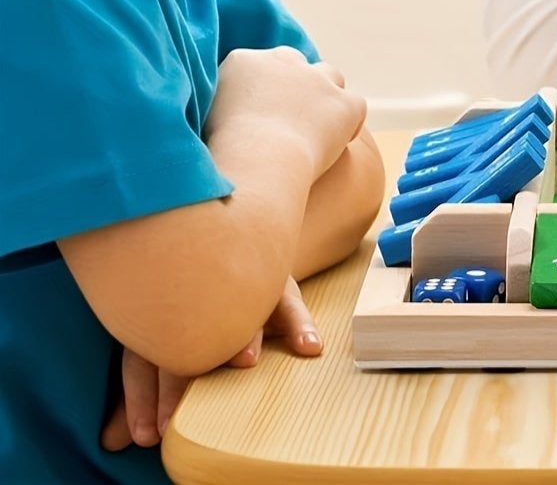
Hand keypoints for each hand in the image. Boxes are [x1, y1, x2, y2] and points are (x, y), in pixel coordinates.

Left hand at [100, 278, 322, 449]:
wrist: (235, 248)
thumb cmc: (189, 316)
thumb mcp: (158, 351)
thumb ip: (141, 396)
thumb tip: (110, 444)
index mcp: (159, 314)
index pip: (143, 358)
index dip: (142, 399)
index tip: (148, 435)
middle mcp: (195, 298)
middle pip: (185, 339)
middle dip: (180, 382)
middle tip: (176, 420)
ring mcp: (237, 286)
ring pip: (237, 309)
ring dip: (244, 334)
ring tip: (247, 360)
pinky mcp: (275, 281)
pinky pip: (289, 299)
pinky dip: (300, 323)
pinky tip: (309, 347)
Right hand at [204, 46, 366, 175]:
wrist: (255, 163)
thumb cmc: (218, 155)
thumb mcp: (199, 122)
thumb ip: (213, 108)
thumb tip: (214, 118)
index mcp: (243, 61)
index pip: (258, 65)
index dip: (262, 89)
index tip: (259, 112)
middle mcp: (282, 61)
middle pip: (293, 62)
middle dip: (292, 84)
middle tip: (285, 118)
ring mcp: (317, 80)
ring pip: (329, 76)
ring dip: (323, 96)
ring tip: (314, 128)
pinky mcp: (344, 103)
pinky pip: (354, 106)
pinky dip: (349, 122)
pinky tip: (340, 141)